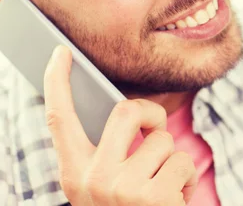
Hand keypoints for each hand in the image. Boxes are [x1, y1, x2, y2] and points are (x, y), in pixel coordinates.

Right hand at [43, 45, 197, 204]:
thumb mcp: (104, 188)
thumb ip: (107, 154)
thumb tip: (126, 112)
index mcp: (75, 174)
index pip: (58, 119)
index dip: (56, 82)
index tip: (60, 52)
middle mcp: (92, 180)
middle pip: (127, 110)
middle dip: (152, 115)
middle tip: (156, 132)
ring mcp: (122, 189)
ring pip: (163, 140)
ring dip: (172, 162)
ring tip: (162, 190)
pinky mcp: (154, 197)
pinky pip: (183, 162)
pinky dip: (186, 180)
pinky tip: (174, 202)